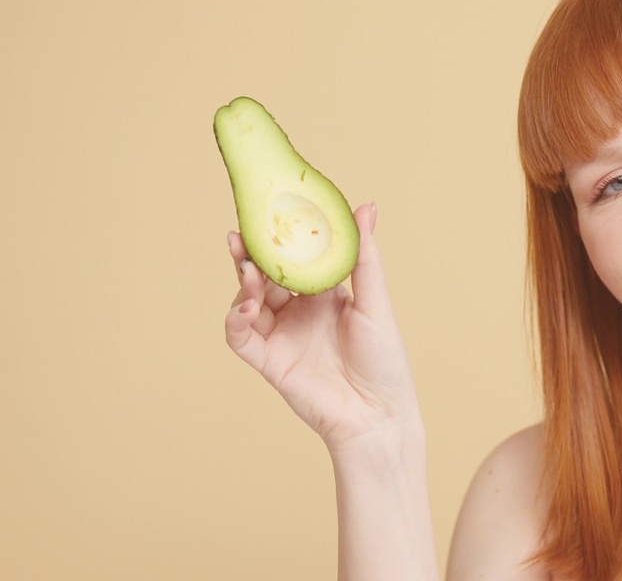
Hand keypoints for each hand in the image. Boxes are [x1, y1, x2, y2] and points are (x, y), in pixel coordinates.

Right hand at [223, 203, 421, 452]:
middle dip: (250, 254)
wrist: (377, 416)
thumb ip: (364, 256)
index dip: (280, 237)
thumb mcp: (375, 302)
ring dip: (243, 283)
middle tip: (240, 234)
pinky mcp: (268, 361)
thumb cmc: (385, 361)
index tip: (268, 212)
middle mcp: (298, 311)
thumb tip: (367, 205)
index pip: (294, 257)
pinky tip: (246, 306)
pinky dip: (235, 319)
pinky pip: (240, 337)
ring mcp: (281, 335)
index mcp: (324, 293)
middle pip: (264, 274)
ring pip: (248, 300)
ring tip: (249, 269)